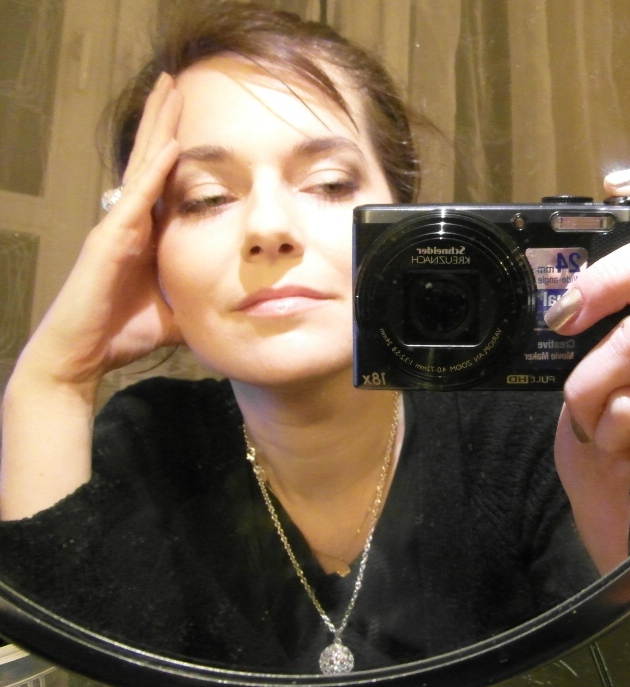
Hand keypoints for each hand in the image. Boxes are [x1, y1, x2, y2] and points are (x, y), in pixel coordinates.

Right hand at [16, 73, 182, 391]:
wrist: (84, 355)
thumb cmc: (124, 334)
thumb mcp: (177, 310)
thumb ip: (201, 296)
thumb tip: (239, 302)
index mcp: (145, 234)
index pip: (164, 181)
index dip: (176, 146)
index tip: (196, 116)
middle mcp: (130, 222)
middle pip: (150, 161)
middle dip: (164, 120)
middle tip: (177, 81)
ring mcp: (117, 227)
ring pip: (142, 167)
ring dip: (158, 128)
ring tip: (169, 90)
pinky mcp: (109, 241)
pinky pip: (136, 199)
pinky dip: (153, 172)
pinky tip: (170, 144)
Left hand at [551, 163, 629, 572]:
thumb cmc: (617, 453)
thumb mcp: (597, 374)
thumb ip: (601, 326)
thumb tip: (567, 287)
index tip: (614, 188)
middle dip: (613, 274)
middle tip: (567, 314)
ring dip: (590, 383)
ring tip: (594, 419)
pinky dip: (604, 425)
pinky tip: (620, 451)